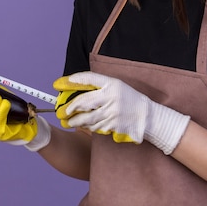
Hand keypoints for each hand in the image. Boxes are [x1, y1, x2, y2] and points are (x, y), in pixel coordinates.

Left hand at [53, 72, 189, 154]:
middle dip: (70, 107)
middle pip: (84, 101)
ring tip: (68, 121)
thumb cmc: (129, 99)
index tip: (59, 83)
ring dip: (75, 120)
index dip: (72, 80)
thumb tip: (76, 89)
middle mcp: (111, 97)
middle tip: (61, 111)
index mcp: (112, 84)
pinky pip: (95, 126)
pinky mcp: (112, 125)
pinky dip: (88, 127)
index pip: (88, 78)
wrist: (146, 116)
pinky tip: (84, 126)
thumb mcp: (116, 86)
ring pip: (87, 117)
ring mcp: (112, 112)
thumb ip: (99, 87)